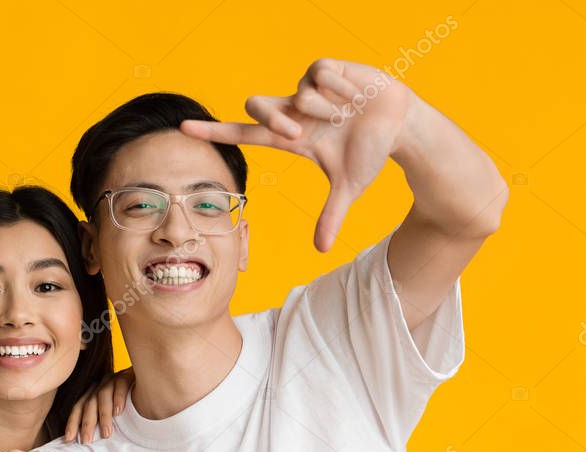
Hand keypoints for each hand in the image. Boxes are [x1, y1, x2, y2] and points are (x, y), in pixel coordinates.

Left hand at [64, 367, 134, 443]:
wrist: (149, 382)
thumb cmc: (129, 404)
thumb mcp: (112, 413)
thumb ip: (101, 422)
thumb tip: (85, 441)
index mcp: (93, 393)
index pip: (78, 407)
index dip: (73, 423)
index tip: (68, 439)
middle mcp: (100, 385)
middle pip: (88, 403)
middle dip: (87, 423)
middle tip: (86, 441)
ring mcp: (113, 379)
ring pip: (102, 395)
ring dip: (103, 416)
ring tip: (106, 433)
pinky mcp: (127, 375)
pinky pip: (120, 386)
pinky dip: (118, 399)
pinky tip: (119, 412)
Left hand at [181, 57, 416, 251]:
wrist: (400, 124)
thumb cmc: (369, 152)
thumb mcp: (349, 187)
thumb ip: (331, 216)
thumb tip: (321, 249)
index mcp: (290, 136)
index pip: (244, 132)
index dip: (215, 131)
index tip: (184, 128)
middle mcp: (292, 110)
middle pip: (258, 107)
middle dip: (276, 120)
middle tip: (301, 133)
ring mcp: (306, 87)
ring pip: (299, 94)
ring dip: (328, 108)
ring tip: (348, 111)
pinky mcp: (326, 68)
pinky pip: (321, 75)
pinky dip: (342, 88)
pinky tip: (356, 94)